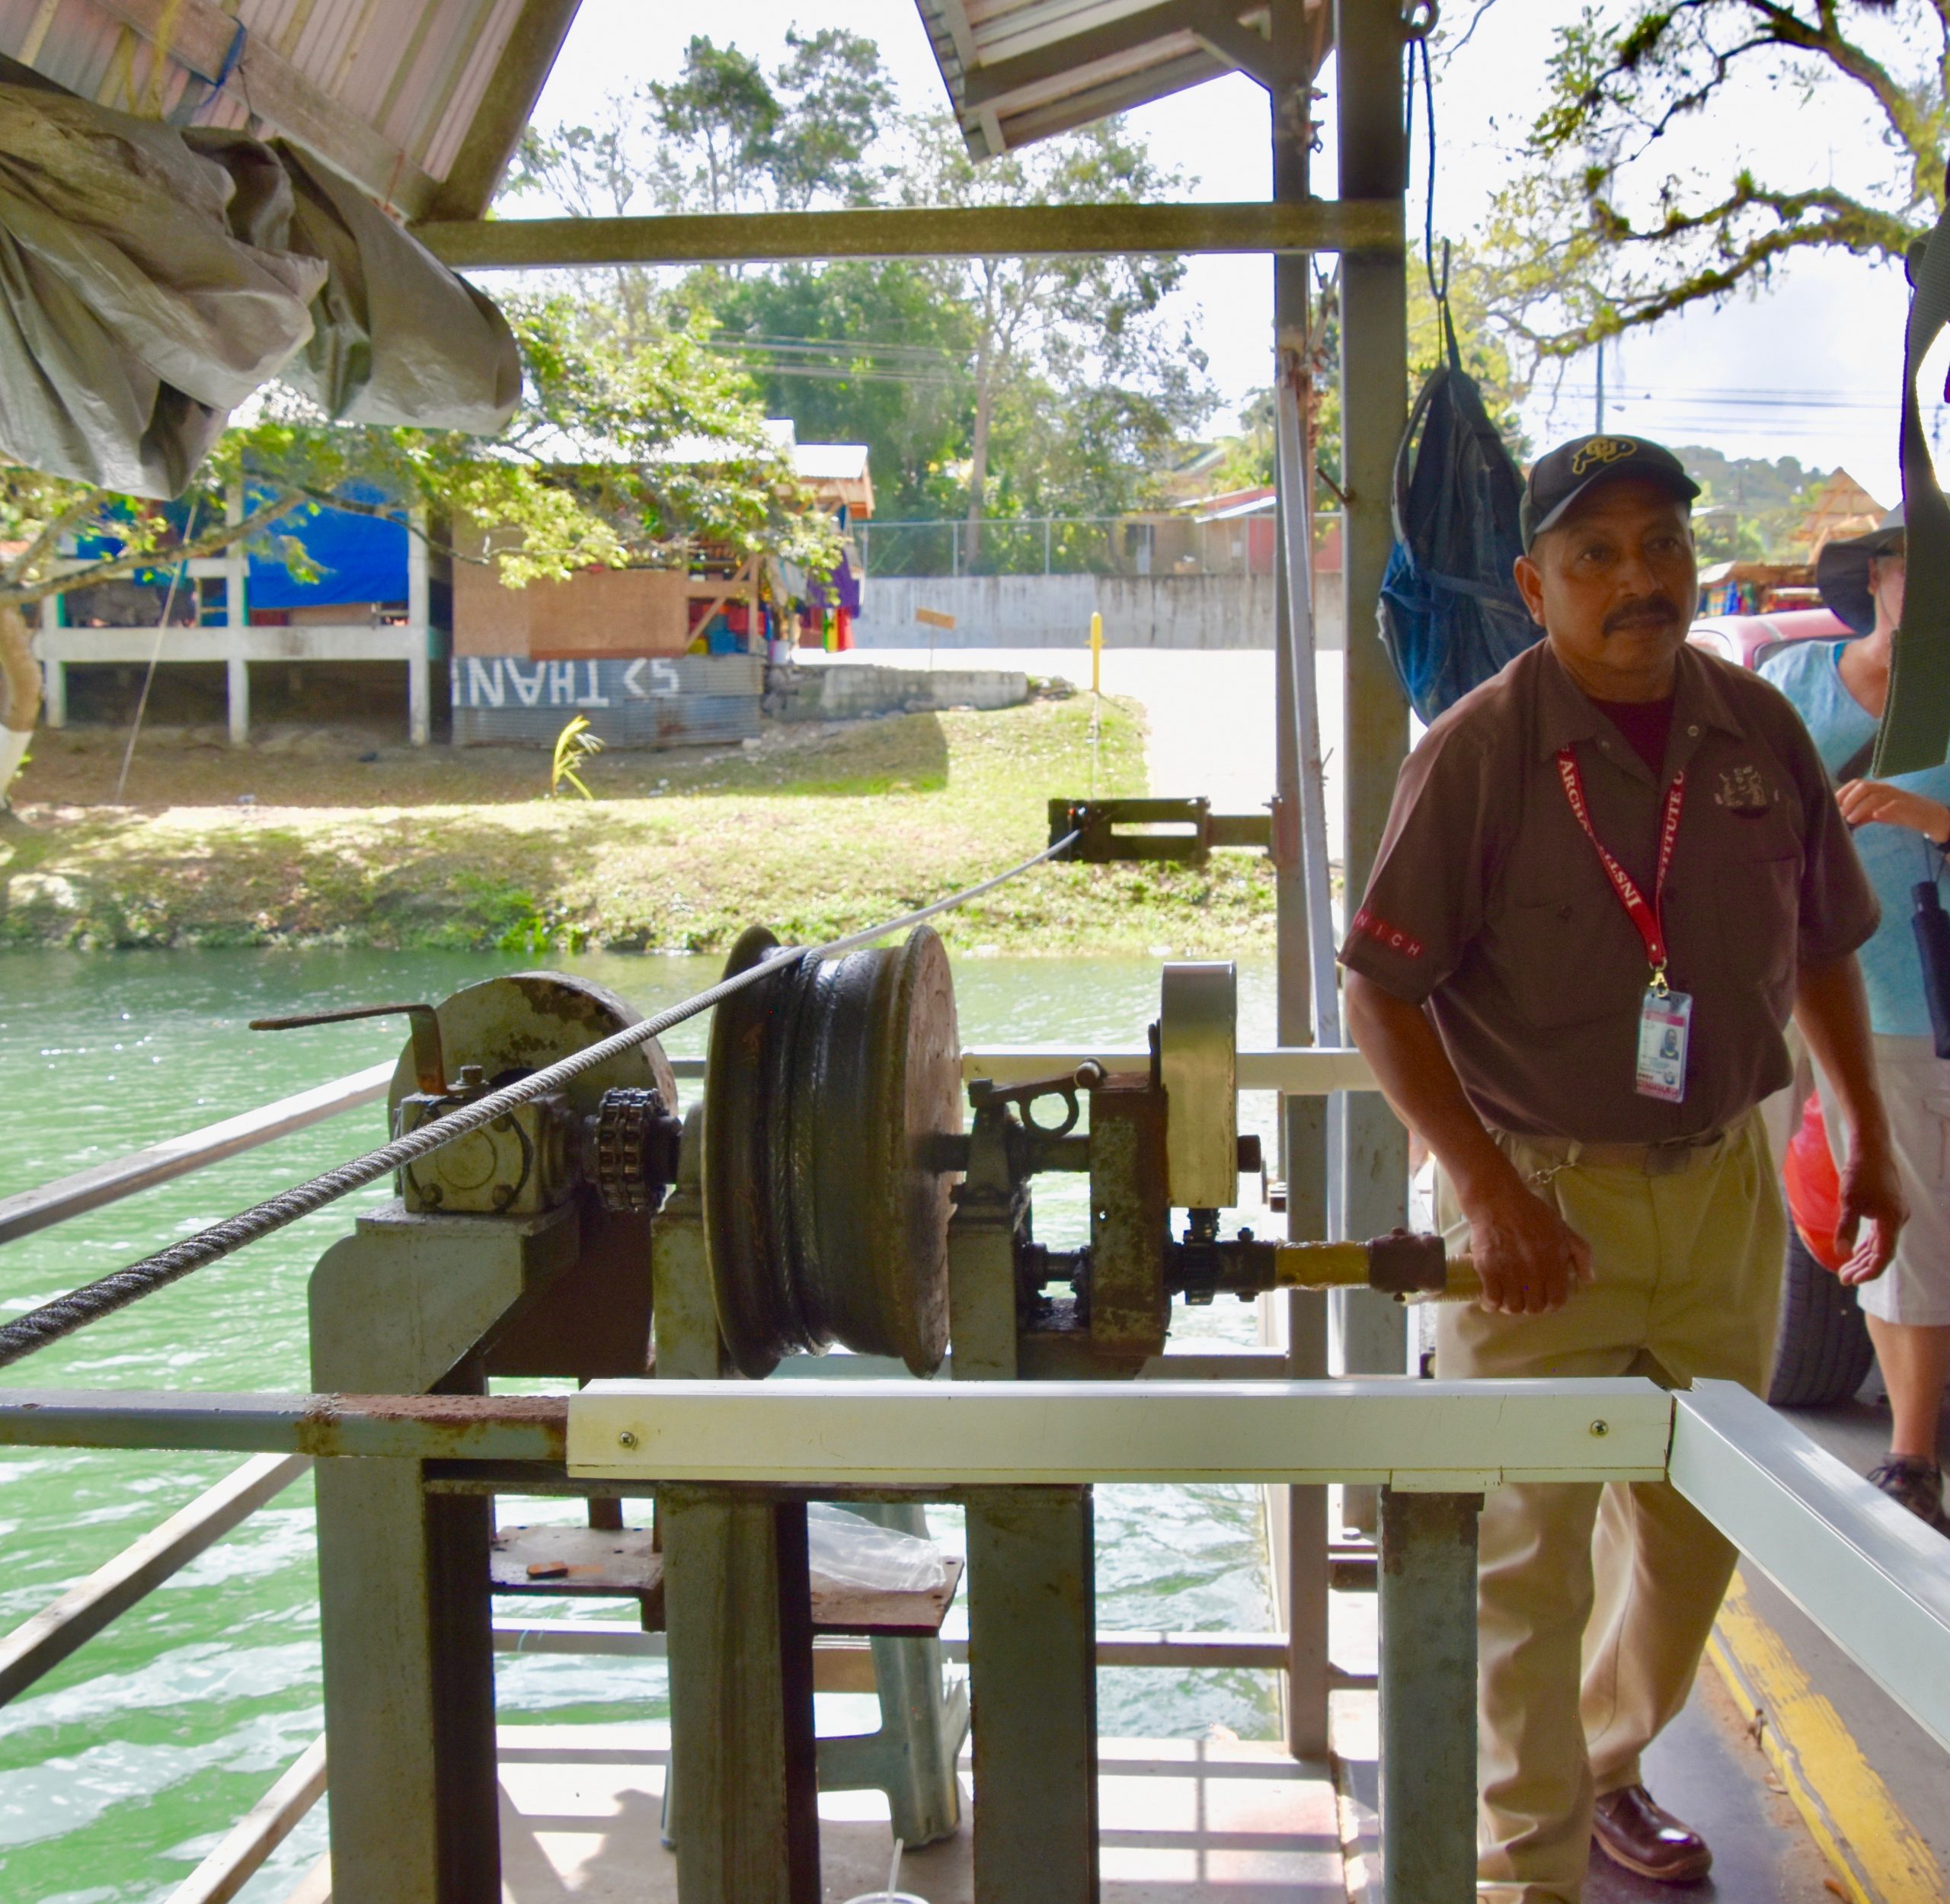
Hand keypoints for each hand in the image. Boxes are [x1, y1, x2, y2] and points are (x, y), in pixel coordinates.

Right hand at [1464, 1178, 1594, 1314]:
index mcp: (1554, 1263)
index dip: (1552, 1304)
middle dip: (1532, 1306)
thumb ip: (1582, 1255)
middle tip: (1526, 1298)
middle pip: (1534, 1307)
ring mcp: (1509, 1272)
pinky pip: (1491, 1299)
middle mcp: (1533, 1272)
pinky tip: (1491, 1299)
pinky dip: (1491, 1304)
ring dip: (1511, 1307)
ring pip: (1513, 1306)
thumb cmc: (1532, 1214)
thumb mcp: (1564, 1230)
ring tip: (1508, 1299)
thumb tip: (1588, 1280)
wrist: (1497, 1200)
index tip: (1545, 1300)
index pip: (1557, 1299)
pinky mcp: (1488, 1270)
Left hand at [1833, 1130, 1905, 1284]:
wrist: (1871, 1149)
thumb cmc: (1860, 1174)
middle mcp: (1898, 1220)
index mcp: (1892, 1221)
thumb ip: (1846, 1228)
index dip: (1868, 1271)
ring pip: (1880, 1243)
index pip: (1883, 1256)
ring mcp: (1894, 1214)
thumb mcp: (1849, 1202)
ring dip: (1863, 1257)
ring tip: (1845, 1270)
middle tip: (1842, 1278)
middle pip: (1881, 1252)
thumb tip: (1842, 1253)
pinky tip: (1855, 1252)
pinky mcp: (1888, 1209)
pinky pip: (1879, 1233)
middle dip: (1862, 1267)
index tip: (1850, 1280)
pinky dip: (1867, 1244)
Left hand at [1836, 778, 1949, 843]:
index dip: (1842, 793)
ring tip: (1851, 819)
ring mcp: (1895, 796)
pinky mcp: (1906, 805)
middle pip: (1863, 787)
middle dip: (1849, 800)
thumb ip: (1859, 815)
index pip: (1856, 784)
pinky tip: (1875, 816)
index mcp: (1876, 788)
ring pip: (1875, 796)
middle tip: (1842, 813)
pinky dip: (1883, 809)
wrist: (1924, 815)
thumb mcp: (1875, 813)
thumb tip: (1839, 822)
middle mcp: (1884, 789)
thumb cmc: (1896, 812)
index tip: (1833, 805)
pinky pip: (1894, 804)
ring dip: (1860, 807)